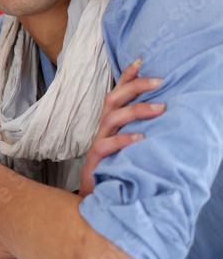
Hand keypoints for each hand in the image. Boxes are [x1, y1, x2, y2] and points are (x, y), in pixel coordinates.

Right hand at [80, 59, 164, 196]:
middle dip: (135, 86)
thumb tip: (163, 111)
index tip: (142, 61)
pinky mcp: (95, 161)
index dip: (126, 76)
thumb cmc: (115, 168)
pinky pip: (105, 146)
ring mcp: (98, 143)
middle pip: (112, 99)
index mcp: (110, 123)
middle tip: (160, 81)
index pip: (116, 93)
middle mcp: (102, 129)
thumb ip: (137, 128)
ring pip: (111, 118)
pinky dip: (123, 140)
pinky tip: (140, 138)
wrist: (97, 197)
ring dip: (136, 110)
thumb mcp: (127, 144)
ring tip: (160, 108)